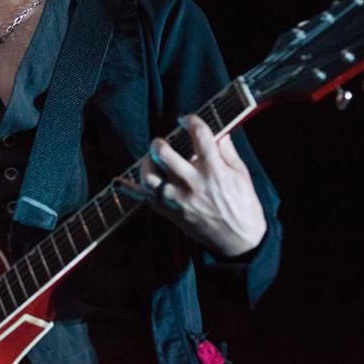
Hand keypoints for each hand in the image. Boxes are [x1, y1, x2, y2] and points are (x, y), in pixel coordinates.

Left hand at [135, 114, 266, 257]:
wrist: (239, 243)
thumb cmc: (243, 207)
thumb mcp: (242, 175)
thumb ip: (228, 153)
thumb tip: (219, 134)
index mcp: (215, 171)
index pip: (199, 136)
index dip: (191, 121)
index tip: (187, 120)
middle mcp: (193, 184)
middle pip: (164, 154)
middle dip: (160, 142)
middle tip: (163, 142)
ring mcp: (178, 199)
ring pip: (149, 176)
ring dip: (146, 163)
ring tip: (152, 159)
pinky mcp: (170, 212)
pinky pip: (144, 199)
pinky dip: (129, 190)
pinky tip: (120, 181)